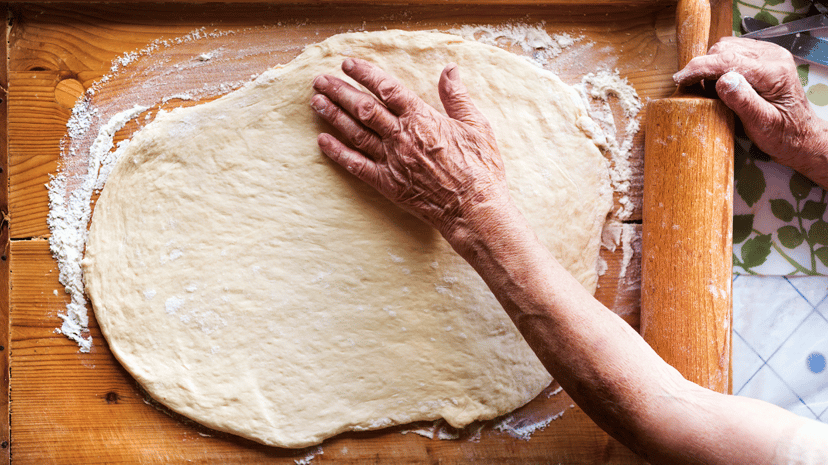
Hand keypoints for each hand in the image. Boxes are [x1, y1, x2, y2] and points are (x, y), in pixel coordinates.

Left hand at [310, 58, 508, 238]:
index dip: (365, 74)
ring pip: (356, 133)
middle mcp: (402, 137)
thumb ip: (457, 97)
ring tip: (316, 101)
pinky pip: (356, 166)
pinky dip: (338, 153)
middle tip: (319, 79)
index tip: (347, 64)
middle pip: (364, 108)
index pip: (387, 88)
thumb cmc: (480, 169)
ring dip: (334, 116)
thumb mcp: (476, 126)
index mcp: (422, 118)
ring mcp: (392, 161)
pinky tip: (322, 142)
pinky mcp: (387, 184)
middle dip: (339, 91)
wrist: (474, 209)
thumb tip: (450, 70)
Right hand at [674, 37, 827, 183]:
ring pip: (727, 47)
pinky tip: (718, 83)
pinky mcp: (762, 58)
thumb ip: (744, 101)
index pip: (729, 60)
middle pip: (726, 49)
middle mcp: (773, 57)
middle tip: (694, 90)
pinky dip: (719, 65)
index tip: (681, 78)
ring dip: (711, 66)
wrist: (800, 136)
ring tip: (707, 89)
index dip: (700, 68)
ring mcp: (768, 55)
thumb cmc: (783, 134)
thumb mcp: (762, 124)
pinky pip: (733, 52)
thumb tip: (722, 81)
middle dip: (704, 67)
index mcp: (774, 72)